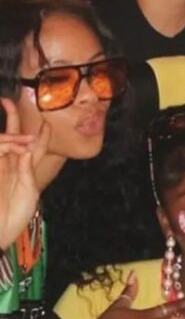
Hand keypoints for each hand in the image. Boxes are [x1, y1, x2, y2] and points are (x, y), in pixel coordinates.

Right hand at [0, 98, 49, 250]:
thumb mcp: (29, 191)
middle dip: (12, 118)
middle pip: (13, 136)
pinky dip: (7, 144)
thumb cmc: (15, 217)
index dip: (40, 134)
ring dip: (13, 135)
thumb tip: (28, 145)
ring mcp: (0, 166)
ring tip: (23, 138)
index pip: (34, 146)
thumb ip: (28, 168)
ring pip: (4, 141)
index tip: (45, 122)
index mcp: (24, 170)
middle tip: (7, 101)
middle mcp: (11, 165)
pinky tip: (17, 147)